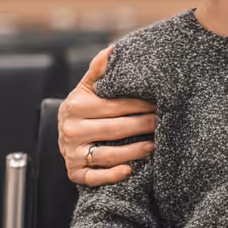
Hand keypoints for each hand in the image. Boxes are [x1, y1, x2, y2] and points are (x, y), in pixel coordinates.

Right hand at [59, 46, 155, 185]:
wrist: (63, 132)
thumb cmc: (83, 108)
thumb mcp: (87, 88)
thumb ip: (99, 70)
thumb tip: (113, 49)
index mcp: (76, 106)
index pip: (116, 106)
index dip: (140, 104)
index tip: (161, 103)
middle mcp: (72, 130)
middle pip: (115, 129)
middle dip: (143, 125)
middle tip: (165, 123)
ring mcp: (72, 153)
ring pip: (108, 154)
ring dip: (134, 151)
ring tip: (155, 145)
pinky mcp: (74, 172)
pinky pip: (94, 177)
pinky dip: (112, 175)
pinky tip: (130, 170)